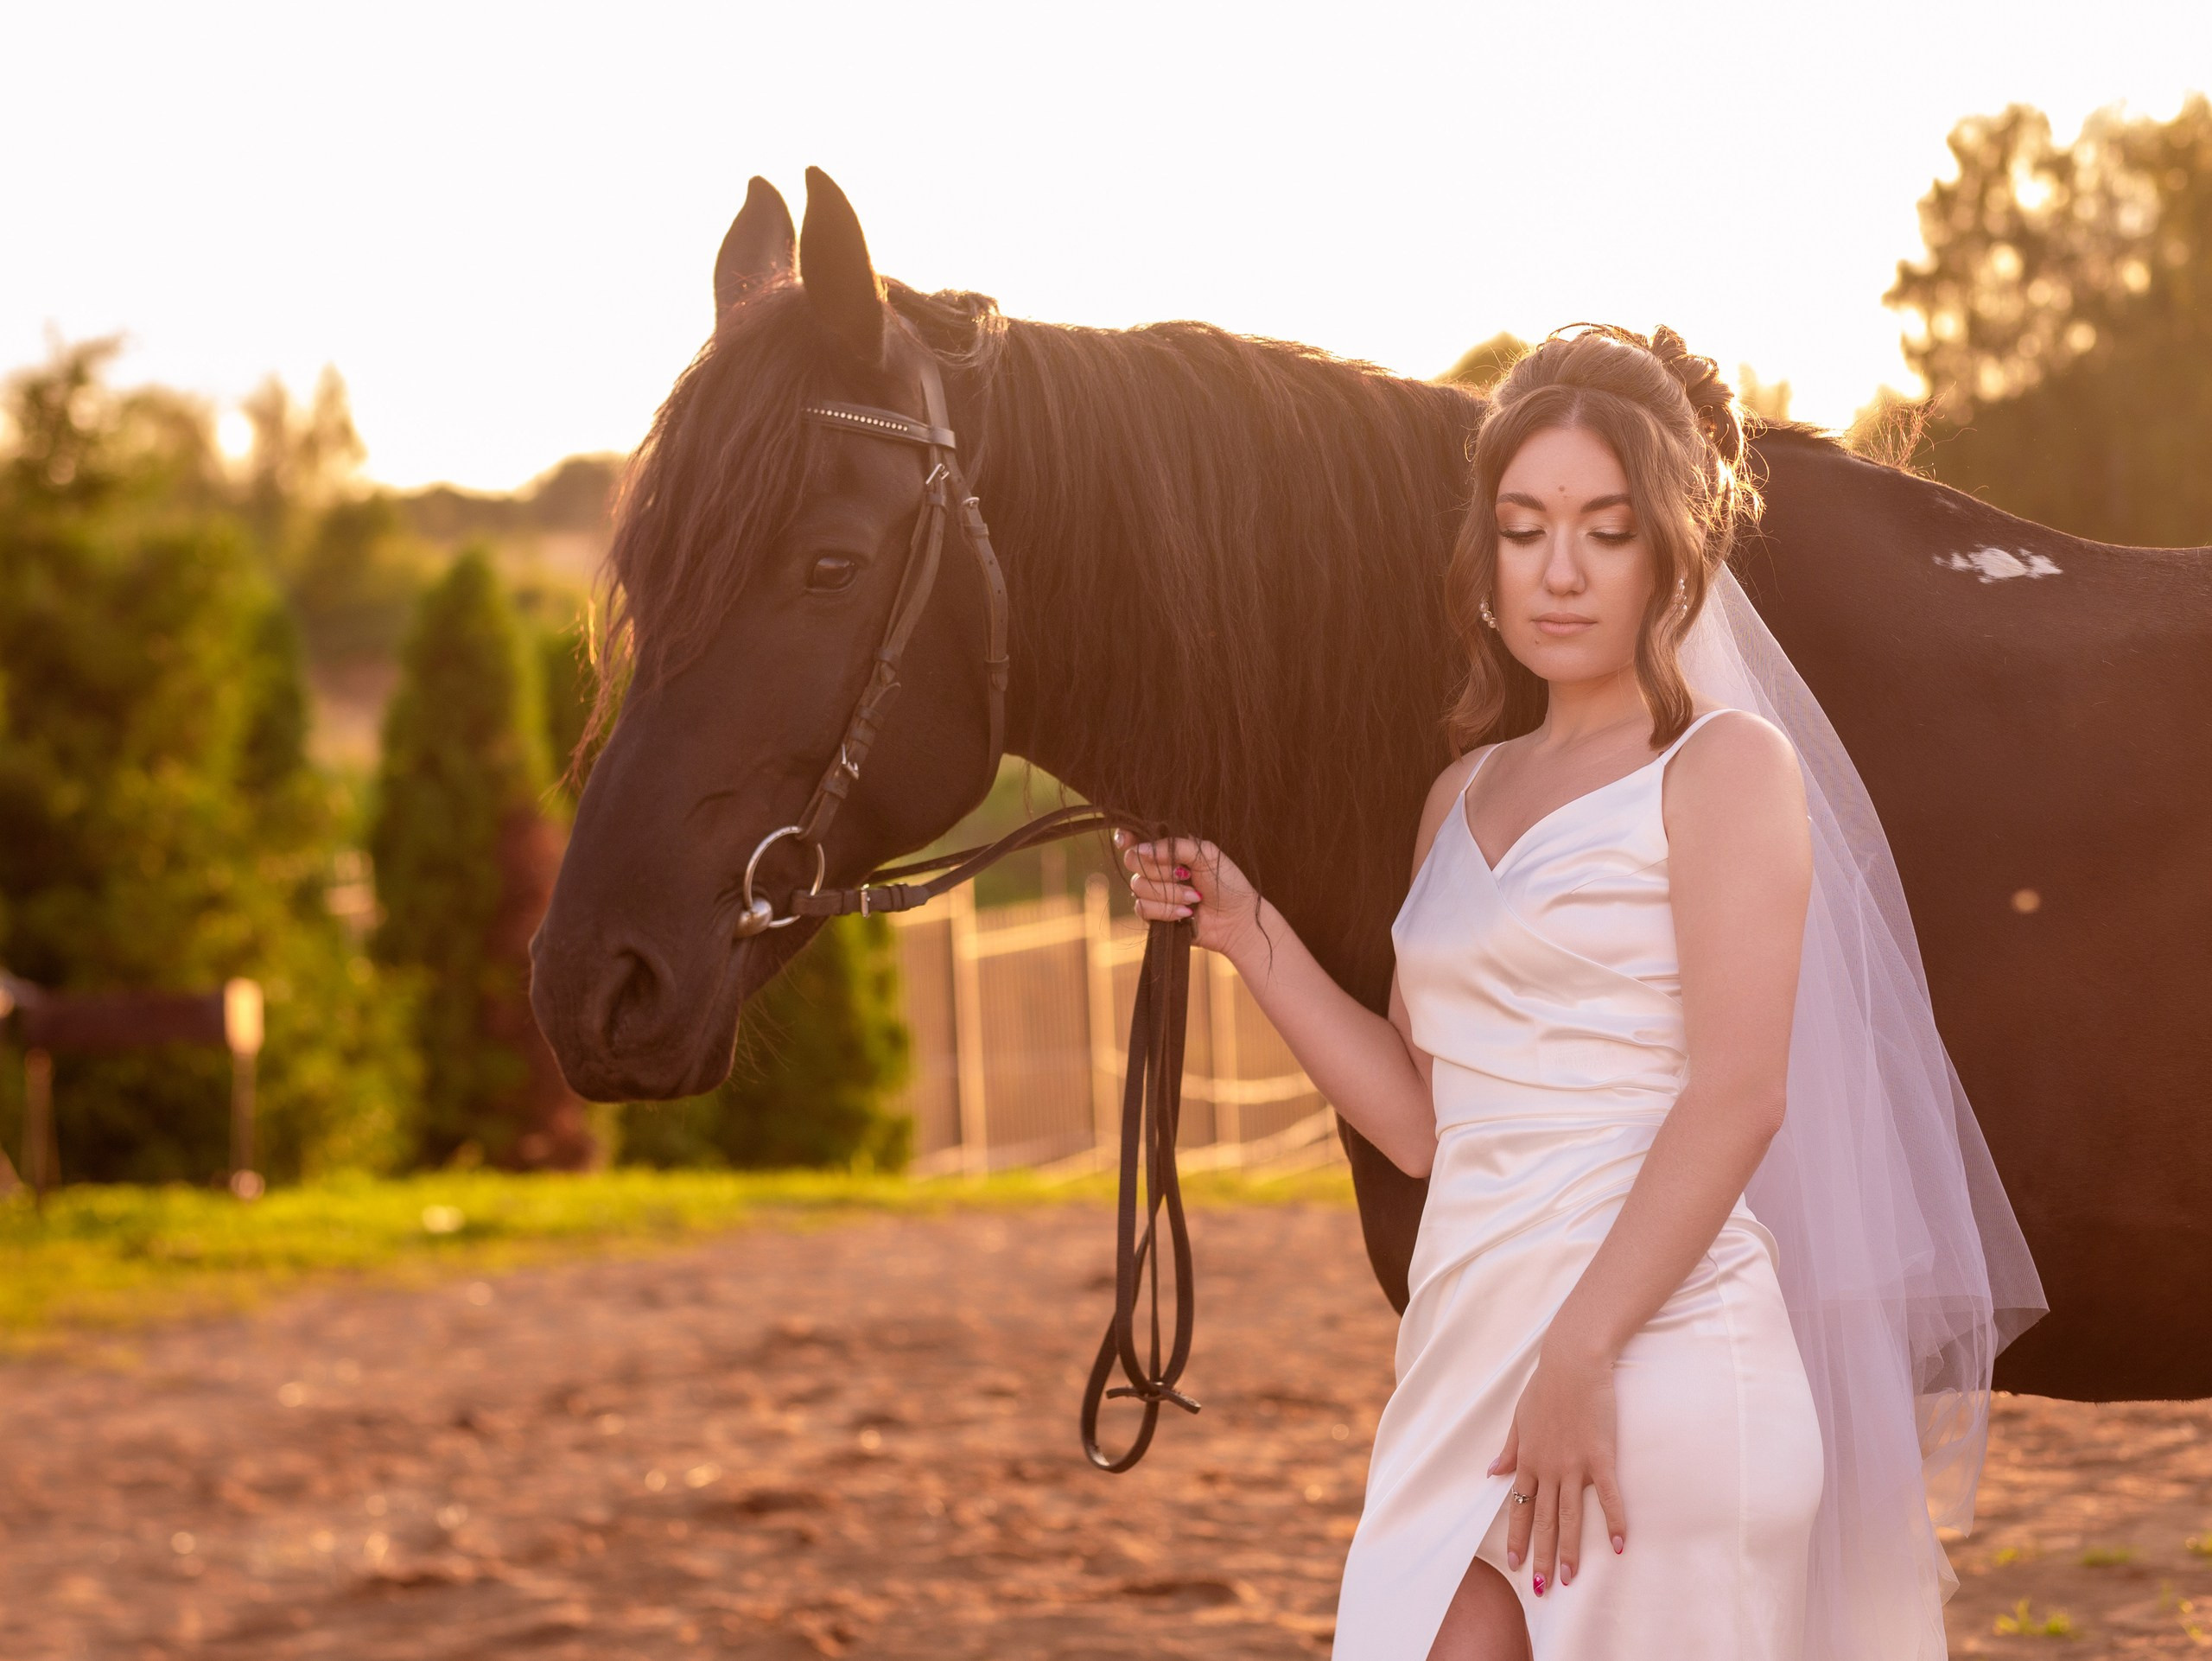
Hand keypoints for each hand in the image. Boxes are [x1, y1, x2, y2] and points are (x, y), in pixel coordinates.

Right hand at [1112, 829, 1262, 959]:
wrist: (1236, 919)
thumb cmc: (1226, 882)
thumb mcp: (1205, 854)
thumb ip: (1174, 846)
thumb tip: (1141, 849)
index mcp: (1168, 847)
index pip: (1136, 836)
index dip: (1126, 837)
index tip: (1127, 841)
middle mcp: (1157, 867)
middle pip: (1132, 860)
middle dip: (1160, 870)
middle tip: (1186, 875)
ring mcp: (1153, 890)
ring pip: (1138, 886)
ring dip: (1170, 893)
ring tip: (1194, 897)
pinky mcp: (1153, 914)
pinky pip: (1142, 908)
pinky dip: (1166, 910)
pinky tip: (1186, 913)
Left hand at [1487, 1348, 1626, 1595]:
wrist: (1572, 1363)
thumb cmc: (1546, 1386)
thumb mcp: (1520, 1418)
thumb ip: (1510, 1449)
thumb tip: (1492, 1472)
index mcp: (1528, 1458)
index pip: (1521, 1506)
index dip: (1518, 1537)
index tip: (1517, 1565)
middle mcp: (1548, 1467)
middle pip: (1543, 1519)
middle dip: (1541, 1555)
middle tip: (1542, 1587)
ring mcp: (1575, 1464)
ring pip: (1570, 1515)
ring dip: (1569, 1549)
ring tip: (1570, 1578)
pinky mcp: (1601, 1456)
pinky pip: (1608, 1496)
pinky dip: (1614, 1521)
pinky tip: (1619, 1545)